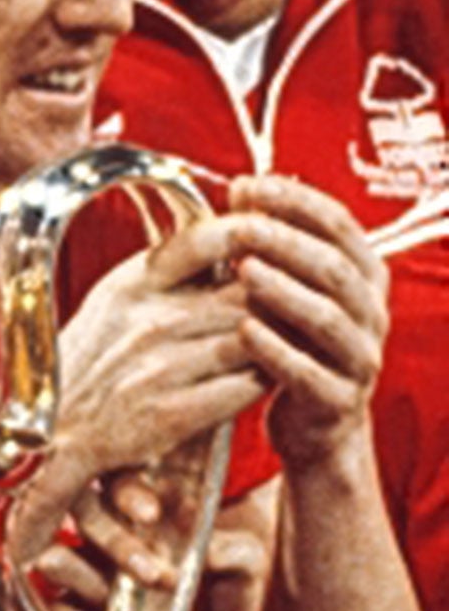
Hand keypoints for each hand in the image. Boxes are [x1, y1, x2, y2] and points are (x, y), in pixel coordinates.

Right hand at [11, 221, 264, 561]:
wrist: (46, 437)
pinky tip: (267, 375)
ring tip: (295, 335)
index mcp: (128, 286)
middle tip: (308, 290)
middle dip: (282, 291)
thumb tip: (227, 234)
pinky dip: (264, 379)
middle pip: (246, 290)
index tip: (275, 228)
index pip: (205, 239)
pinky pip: (245, 386)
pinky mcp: (171, 414)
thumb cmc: (86, 365)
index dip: (250, 229)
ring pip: (254, 337)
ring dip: (280, 336)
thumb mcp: (112, 302)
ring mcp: (158, 369)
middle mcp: (144, 322)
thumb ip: (164, 271)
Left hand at [225, 175, 387, 471]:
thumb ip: (275, 246)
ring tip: (241, 270)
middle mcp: (372, 312)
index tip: (247, 185)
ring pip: (327, 317)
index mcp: (364, 276)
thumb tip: (239, 187)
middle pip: (334, 267)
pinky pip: (309, 372)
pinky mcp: (338, 400)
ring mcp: (361, 358)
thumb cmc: (294, 343)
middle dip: (286, 242)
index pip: (339, 224)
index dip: (295, 201)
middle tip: (239, 227)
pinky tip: (242, 331)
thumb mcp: (293, 290)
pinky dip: (276, 349)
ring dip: (284, 290)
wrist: (314, 426)